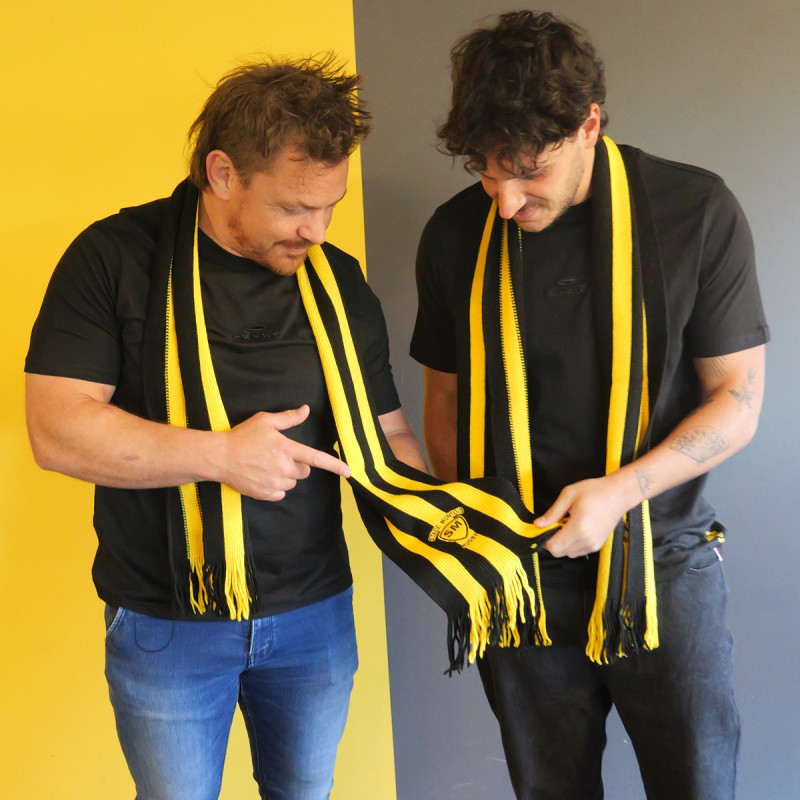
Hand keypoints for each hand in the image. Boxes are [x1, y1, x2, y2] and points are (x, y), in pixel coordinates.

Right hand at [218, 405, 349, 500]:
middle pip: (305, 471)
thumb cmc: (242, 436)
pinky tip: (263, 476)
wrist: (219, 457)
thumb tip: (306, 410)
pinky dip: (276, 487)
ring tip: (267, 465)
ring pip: (293, 482)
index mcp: (287, 449)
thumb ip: (288, 418)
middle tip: (280, 456)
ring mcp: (275, 483)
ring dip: (286, 476)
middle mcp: (284, 468)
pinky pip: (281, 493)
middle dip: (298, 465)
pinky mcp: (266, 494)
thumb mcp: (265, 421)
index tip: (349, 472)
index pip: (316, 458)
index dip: (334, 465)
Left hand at [534, 476, 627, 558]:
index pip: (553, 547)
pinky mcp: (597, 546)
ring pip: (567, 553)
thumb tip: (538, 524)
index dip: (544, 538)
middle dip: (552, 540)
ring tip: (568, 524)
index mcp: (579, 528)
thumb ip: (552, 513)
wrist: (618, 494)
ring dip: (562, 542)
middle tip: (556, 523)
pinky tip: (575, 528)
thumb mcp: (568, 495)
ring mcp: (593, 545)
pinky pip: (577, 551)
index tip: (544, 527)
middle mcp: (587, 541)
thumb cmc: (595, 491)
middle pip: (558, 552)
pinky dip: (571, 543)